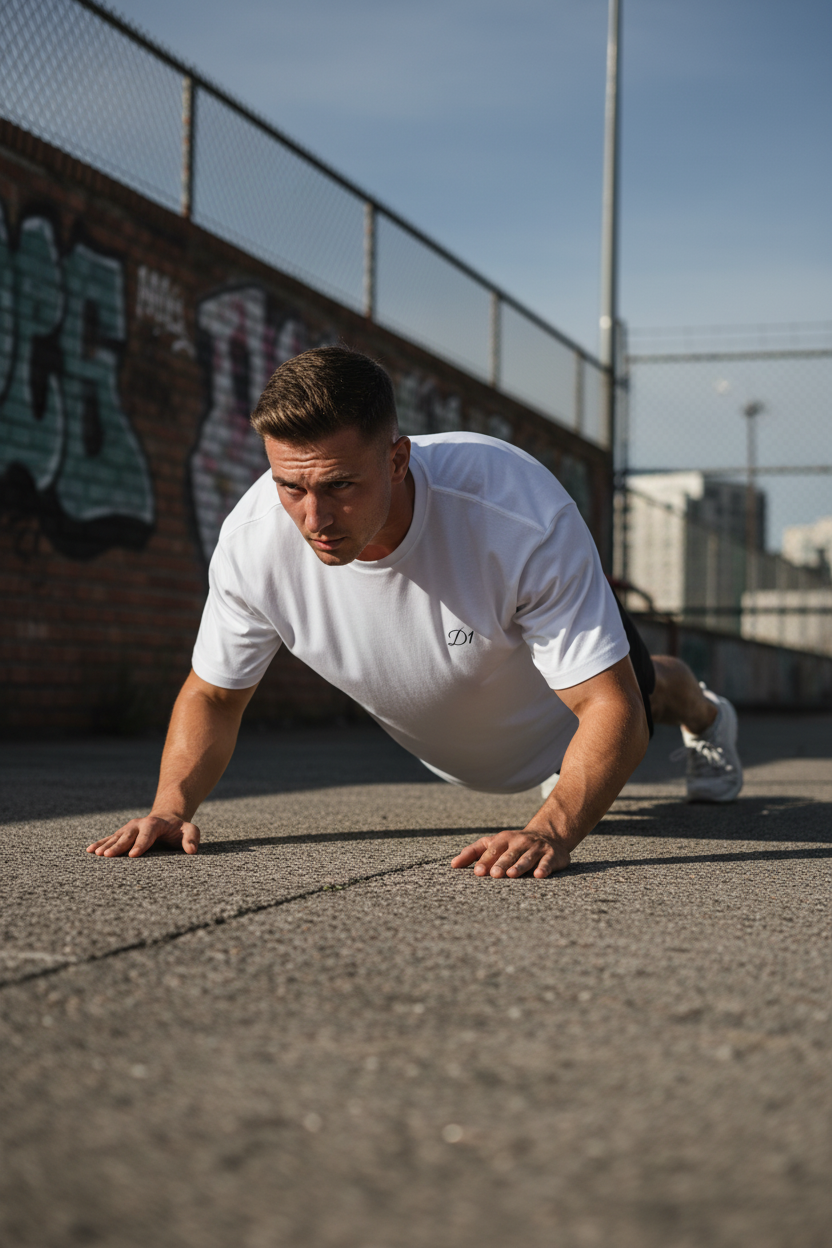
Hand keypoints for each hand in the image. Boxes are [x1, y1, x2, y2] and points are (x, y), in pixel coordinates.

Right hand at [86, 813, 200, 857]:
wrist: (167, 818)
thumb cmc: (180, 828)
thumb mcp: (190, 830)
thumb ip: (192, 839)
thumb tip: (192, 851)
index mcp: (155, 824)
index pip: (147, 835)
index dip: (140, 845)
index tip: (133, 856)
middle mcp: (139, 824)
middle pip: (127, 836)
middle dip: (117, 846)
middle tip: (107, 856)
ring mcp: (129, 828)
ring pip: (116, 837)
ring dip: (105, 845)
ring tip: (95, 854)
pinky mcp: (123, 833)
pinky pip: (109, 838)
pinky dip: (100, 844)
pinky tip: (89, 851)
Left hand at [451, 830, 570, 878]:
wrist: (549, 835)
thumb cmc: (514, 844)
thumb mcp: (494, 843)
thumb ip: (474, 852)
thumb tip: (452, 865)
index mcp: (504, 839)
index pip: (492, 849)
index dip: (485, 860)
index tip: (478, 872)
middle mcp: (520, 842)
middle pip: (509, 854)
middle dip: (501, 864)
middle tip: (494, 874)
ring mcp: (536, 848)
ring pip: (527, 857)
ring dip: (519, 865)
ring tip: (511, 874)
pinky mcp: (552, 856)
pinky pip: (547, 862)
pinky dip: (543, 868)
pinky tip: (539, 875)